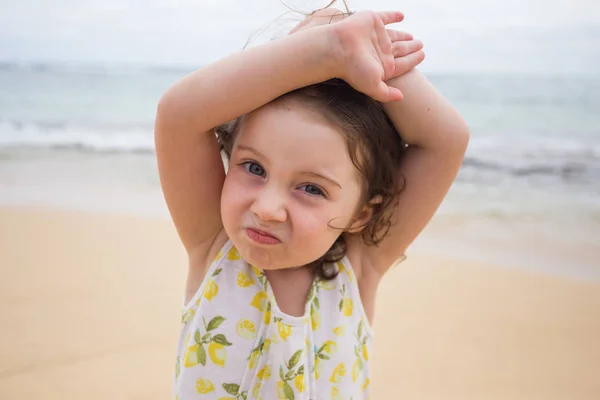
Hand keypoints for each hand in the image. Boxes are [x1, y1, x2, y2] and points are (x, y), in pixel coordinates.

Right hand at [293, 10, 423, 101]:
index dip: (413, 60)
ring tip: (413, 37)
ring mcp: (377, 36)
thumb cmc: (353, 69)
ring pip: (395, 35)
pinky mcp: (373, 21)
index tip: (422, 56)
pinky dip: (394, 16)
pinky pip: (386, 17)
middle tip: (420, 45)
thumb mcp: (373, 86)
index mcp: (383, 65)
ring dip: (404, 35)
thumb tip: (402, 98)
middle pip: (401, 49)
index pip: (403, 63)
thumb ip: (387, 94)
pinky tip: (401, 15)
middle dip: (410, 48)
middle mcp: (380, 51)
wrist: (338, 48)